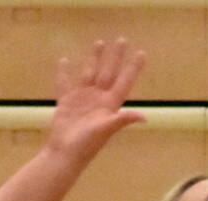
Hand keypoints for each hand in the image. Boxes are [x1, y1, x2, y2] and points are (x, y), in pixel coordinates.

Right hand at [46, 37, 147, 162]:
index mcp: (110, 105)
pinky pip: (65, 83)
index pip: (124, 82)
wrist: (65, 153)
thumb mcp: (106, 130)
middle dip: (115, 57)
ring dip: (94, 58)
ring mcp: (83, 100)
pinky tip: (64, 60)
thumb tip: (144, 117)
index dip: (133, 68)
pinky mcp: (67, 102)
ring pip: (90, 73)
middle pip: (109, 72)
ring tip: (99, 42)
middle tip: (122, 39)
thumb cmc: (87, 144)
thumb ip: (122, 120)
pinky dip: (64, 73)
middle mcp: (98, 100)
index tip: (141, 53)